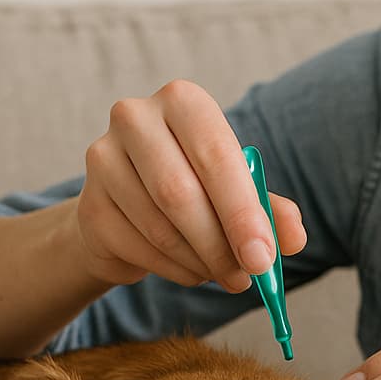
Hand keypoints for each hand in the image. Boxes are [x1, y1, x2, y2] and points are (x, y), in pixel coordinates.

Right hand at [77, 80, 306, 288]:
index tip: (263, 258)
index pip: (216, 155)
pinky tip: (191, 270)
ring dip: (200, 262)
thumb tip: (292, 238)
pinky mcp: (88, 204)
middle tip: (246, 278)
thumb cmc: (197, 189)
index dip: (242, 212)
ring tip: (223, 272)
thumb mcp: (239, 193)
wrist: (130, 208)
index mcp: (183, 101)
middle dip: (220, 245)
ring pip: (159, 227)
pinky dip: (175, 270)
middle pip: (180, 193)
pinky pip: (137, 248)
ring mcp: (102, 159)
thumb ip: (269, 210)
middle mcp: (135, 118)